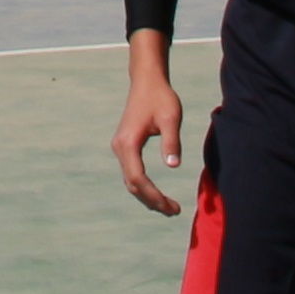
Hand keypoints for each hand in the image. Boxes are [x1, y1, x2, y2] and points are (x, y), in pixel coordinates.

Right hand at [114, 54, 187, 215]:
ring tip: (169, 206)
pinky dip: (144, 186)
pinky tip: (157, 192)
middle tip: (174, 211)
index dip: (154, 196)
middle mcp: (120, 147)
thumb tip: (173, 165)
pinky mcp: (125, 145)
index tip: (172, 207)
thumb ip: (171, 141)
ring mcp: (120, 147)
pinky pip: (132, 173)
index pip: (138, 179)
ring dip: (148, 195)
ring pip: (130, 180)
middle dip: (152, 201)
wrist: (147, 81)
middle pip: (132, 184)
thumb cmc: (160, 98)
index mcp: (128, 143)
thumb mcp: (170, 118)